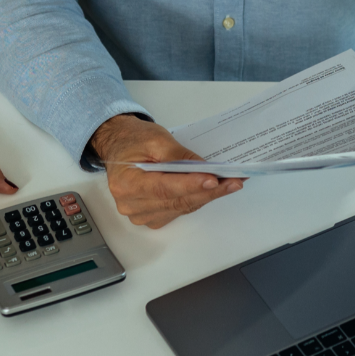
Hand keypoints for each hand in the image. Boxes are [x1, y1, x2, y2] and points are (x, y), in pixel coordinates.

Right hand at [93, 114, 243, 228]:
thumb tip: (204, 169)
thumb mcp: (156, 139)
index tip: (214, 179)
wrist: (120, 146)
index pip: (164, 187)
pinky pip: (180, 210)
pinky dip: (197, 199)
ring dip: (208, 196)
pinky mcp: (153, 217)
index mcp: (126, 183)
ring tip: (231, 183)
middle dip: (209, 191)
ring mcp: (141, 214)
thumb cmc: (133, 140)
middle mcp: (131, 204)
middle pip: (177, 201)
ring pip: (182, 207)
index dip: (190, 185)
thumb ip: (178, 156)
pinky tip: (214, 189)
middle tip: (234, 181)